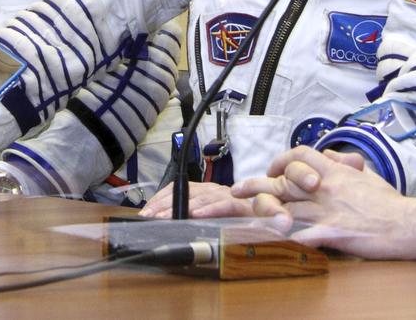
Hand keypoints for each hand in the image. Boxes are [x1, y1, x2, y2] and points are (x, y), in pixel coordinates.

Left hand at [138, 181, 254, 218]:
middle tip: (150, 217)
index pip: (179, 189)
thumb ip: (189, 219)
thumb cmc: (235, 226)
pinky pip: (226, 205)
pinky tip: (196, 215)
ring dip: (182, 207)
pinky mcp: (243, 207)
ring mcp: (230, 196)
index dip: (161, 199)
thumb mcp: (206, 222)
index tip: (146, 213)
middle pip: (188, 192)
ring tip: (165, 217)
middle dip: (166, 204)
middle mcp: (216, 190)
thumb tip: (162, 222)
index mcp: (206, 192)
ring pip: (203, 197)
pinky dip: (211, 209)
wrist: (269, 225)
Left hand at [232, 146, 415, 259]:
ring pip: (283, 207)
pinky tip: (262, 241)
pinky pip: (300, 235)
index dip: (279, 161)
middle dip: (253, 186)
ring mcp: (326, 211)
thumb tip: (327, 156)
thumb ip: (344, 165)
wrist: (409, 222)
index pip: (299, 155)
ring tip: (233, 215)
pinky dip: (280, 238)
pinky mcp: (332, 233)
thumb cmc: (390, 202)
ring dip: (255, 211)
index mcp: (333, 172)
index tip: (268, 169)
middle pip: (281, 183)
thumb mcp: (367, 175)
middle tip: (232, 191)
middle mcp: (325, 187)